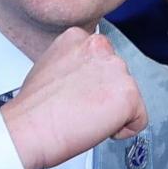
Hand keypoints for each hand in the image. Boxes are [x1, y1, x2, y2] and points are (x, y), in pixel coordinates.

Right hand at [2, 23, 149, 168]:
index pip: (103, 62)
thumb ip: (75, 65)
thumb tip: (86, 79)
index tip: (77, 95)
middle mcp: (100, 47)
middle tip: (79, 109)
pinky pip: (139, 120)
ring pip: (129, 98)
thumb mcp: (49, 67)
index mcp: (79, 38)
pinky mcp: (129, 93)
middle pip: (118, 78)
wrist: (29, 128)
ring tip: (84, 117)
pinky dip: (122, 130)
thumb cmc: (33, 108)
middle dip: (104, 97)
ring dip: (112, 112)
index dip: (92, 85)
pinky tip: (97, 127)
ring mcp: (116, 69)